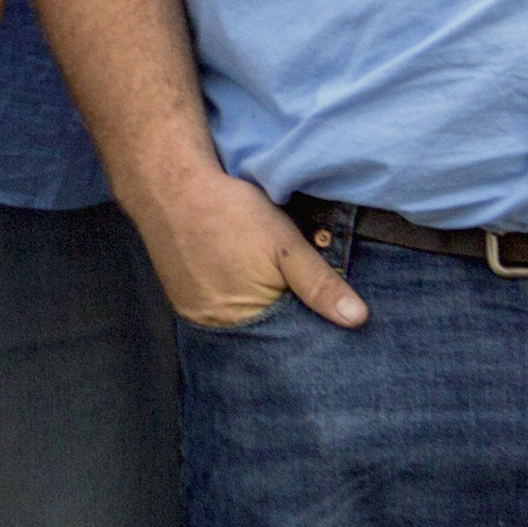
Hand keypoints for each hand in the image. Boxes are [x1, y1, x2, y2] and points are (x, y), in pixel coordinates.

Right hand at [123, 168, 364, 331]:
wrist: (170, 185)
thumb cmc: (230, 212)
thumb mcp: (286, 245)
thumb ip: (320, 283)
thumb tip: (357, 319)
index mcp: (242, 319)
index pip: (286, 341)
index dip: (308, 326)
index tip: (328, 316)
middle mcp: (213, 326)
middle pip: (261, 335)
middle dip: (282, 320)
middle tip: (295, 292)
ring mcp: (192, 313)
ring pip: (239, 323)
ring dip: (257, 310)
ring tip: (266, 284)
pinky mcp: (179, 298)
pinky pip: (215, 311)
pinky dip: (232, 300)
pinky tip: (239, 277)